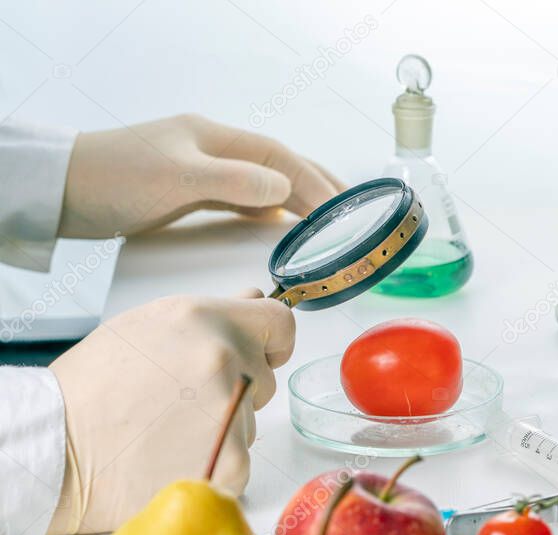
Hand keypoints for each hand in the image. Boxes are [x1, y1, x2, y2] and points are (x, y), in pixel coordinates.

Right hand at [46, 290, 294, 534]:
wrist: (54, 448)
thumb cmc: (92, 387)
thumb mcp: (147, 327)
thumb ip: (212, 315)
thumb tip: (255, 299)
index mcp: (206, 320)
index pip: (281, 323)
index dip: (271, 342)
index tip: (260, 355)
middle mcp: (225, 361)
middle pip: (264, 378)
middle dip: (236, 389)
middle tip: (182, 401)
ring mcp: (231, 414)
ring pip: (249, 422)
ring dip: (221, 428)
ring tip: (166, 430)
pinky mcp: (230, 463)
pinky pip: (239, 460)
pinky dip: (212, 464)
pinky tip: (171, 458)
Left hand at [58, 114, 345, 238]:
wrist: (62, 190)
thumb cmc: (115, 178)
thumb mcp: (179, 178)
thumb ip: (235, 182)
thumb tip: (285, 191)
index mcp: (214, 138)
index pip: (280, 157)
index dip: (315, 181)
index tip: (343, 209)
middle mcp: (212, 150)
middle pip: (278, 166)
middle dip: (316, 187)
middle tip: (351, 213)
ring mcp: (200, 172)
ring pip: (262, 186)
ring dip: (295, 202)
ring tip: (326, 223)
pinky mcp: (186, 195)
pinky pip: (240, 203)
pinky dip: (266, 215)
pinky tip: (276, 229)